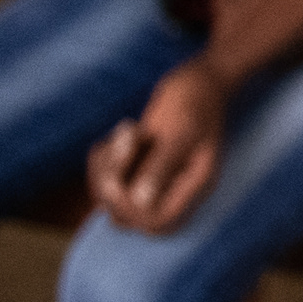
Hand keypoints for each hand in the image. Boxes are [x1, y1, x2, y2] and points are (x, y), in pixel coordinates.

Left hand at [89, 64, 230, 231]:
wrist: (199, 78)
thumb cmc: (196, 98)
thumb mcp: (182, 129)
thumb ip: (164, 165)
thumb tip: (140, 201)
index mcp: (195, 186)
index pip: (158, 223)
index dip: (132, 210)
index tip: (121, 176)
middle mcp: (174, 190)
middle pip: (130, 216)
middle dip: (115, 183)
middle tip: (124, 140)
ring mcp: (155, 181)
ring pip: (113, 198)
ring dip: (107, 166)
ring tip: (127, 130)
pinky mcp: (137, 168)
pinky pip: (106, 178)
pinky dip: (104, 157)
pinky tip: (122, 131)